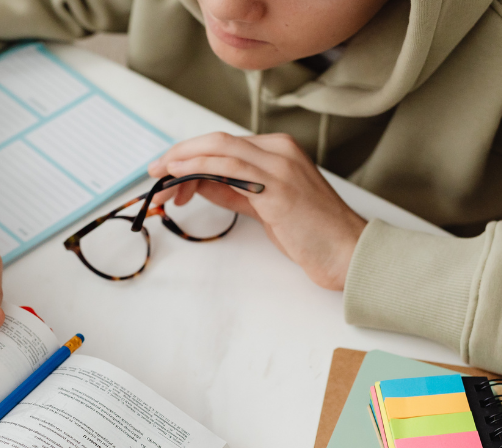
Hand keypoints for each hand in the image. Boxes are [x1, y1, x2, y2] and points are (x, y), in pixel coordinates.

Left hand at [148, 133, 366, 289]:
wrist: (346, 251)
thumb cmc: (311, 233)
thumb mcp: (265, 207)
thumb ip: (235, 190)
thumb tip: (201, 183)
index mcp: (279, 151)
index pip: (225, 144)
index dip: (191, 155)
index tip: (168, 171)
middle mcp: (279, 150)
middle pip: (217, 141)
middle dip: (180, 154)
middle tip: (154, 171)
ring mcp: (280, 165)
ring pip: (220, 149)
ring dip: (183, 161)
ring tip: (160, 178)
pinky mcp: (277, 187)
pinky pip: (230, 168)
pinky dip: (199, 168)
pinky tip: (180, 177)